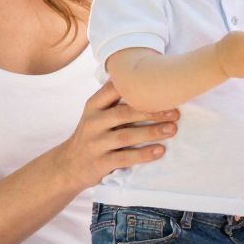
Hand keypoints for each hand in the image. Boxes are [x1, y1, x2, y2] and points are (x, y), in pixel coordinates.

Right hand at [57, 81, 177, 186]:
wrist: (69, 166)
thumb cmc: (91, 135)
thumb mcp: (95, 114)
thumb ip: (113, 99)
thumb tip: (144, 77)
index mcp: (93, 106)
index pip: (113, 89)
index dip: (136, 86)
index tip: (160, 85)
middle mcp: (93, 122)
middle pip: (124, 113)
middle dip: (151, 111)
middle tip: (174, 111)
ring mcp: (95, 143)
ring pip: (126, 136)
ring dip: (151, 132)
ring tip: (172, 129)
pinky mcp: (100, 163)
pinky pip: (124, 158)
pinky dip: (143, 154)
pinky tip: (160, 151)